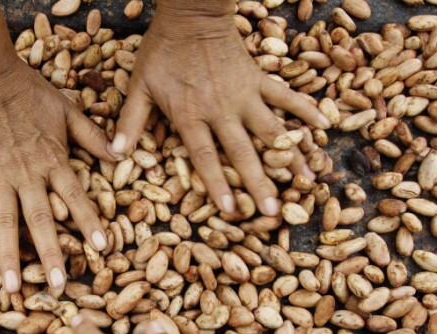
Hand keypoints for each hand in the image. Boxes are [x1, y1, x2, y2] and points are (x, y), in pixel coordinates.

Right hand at [0, 60, 114, 291]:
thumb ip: (93, 136)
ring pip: (4, 223)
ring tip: (11, 287)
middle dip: (50, 254)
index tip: (102, 247)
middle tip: (58, 287)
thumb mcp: (68, 111)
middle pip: (40, 220)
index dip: (89, 222)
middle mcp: (27, 175)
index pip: (75, 196)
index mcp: (53, 160)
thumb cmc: (30, 93)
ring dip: (7, 256)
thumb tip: (122, 155)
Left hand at [111, 6, 329, 215]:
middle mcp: (222, 110)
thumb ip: (130, 122)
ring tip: (309, 180)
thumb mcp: (139, 87)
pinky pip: (286, 96)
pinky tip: (324, 128)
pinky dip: (306, 110)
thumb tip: (113, 154)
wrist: (191, 14)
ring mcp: (245, 95)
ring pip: (272, 130)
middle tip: (274, 210)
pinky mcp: (259, 79)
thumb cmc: (161, 52)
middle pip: (244, 152)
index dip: (218, 185)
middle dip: (259, 183)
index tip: (231, 212)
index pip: (206, 157)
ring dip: (291, 155)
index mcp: (191, 116)